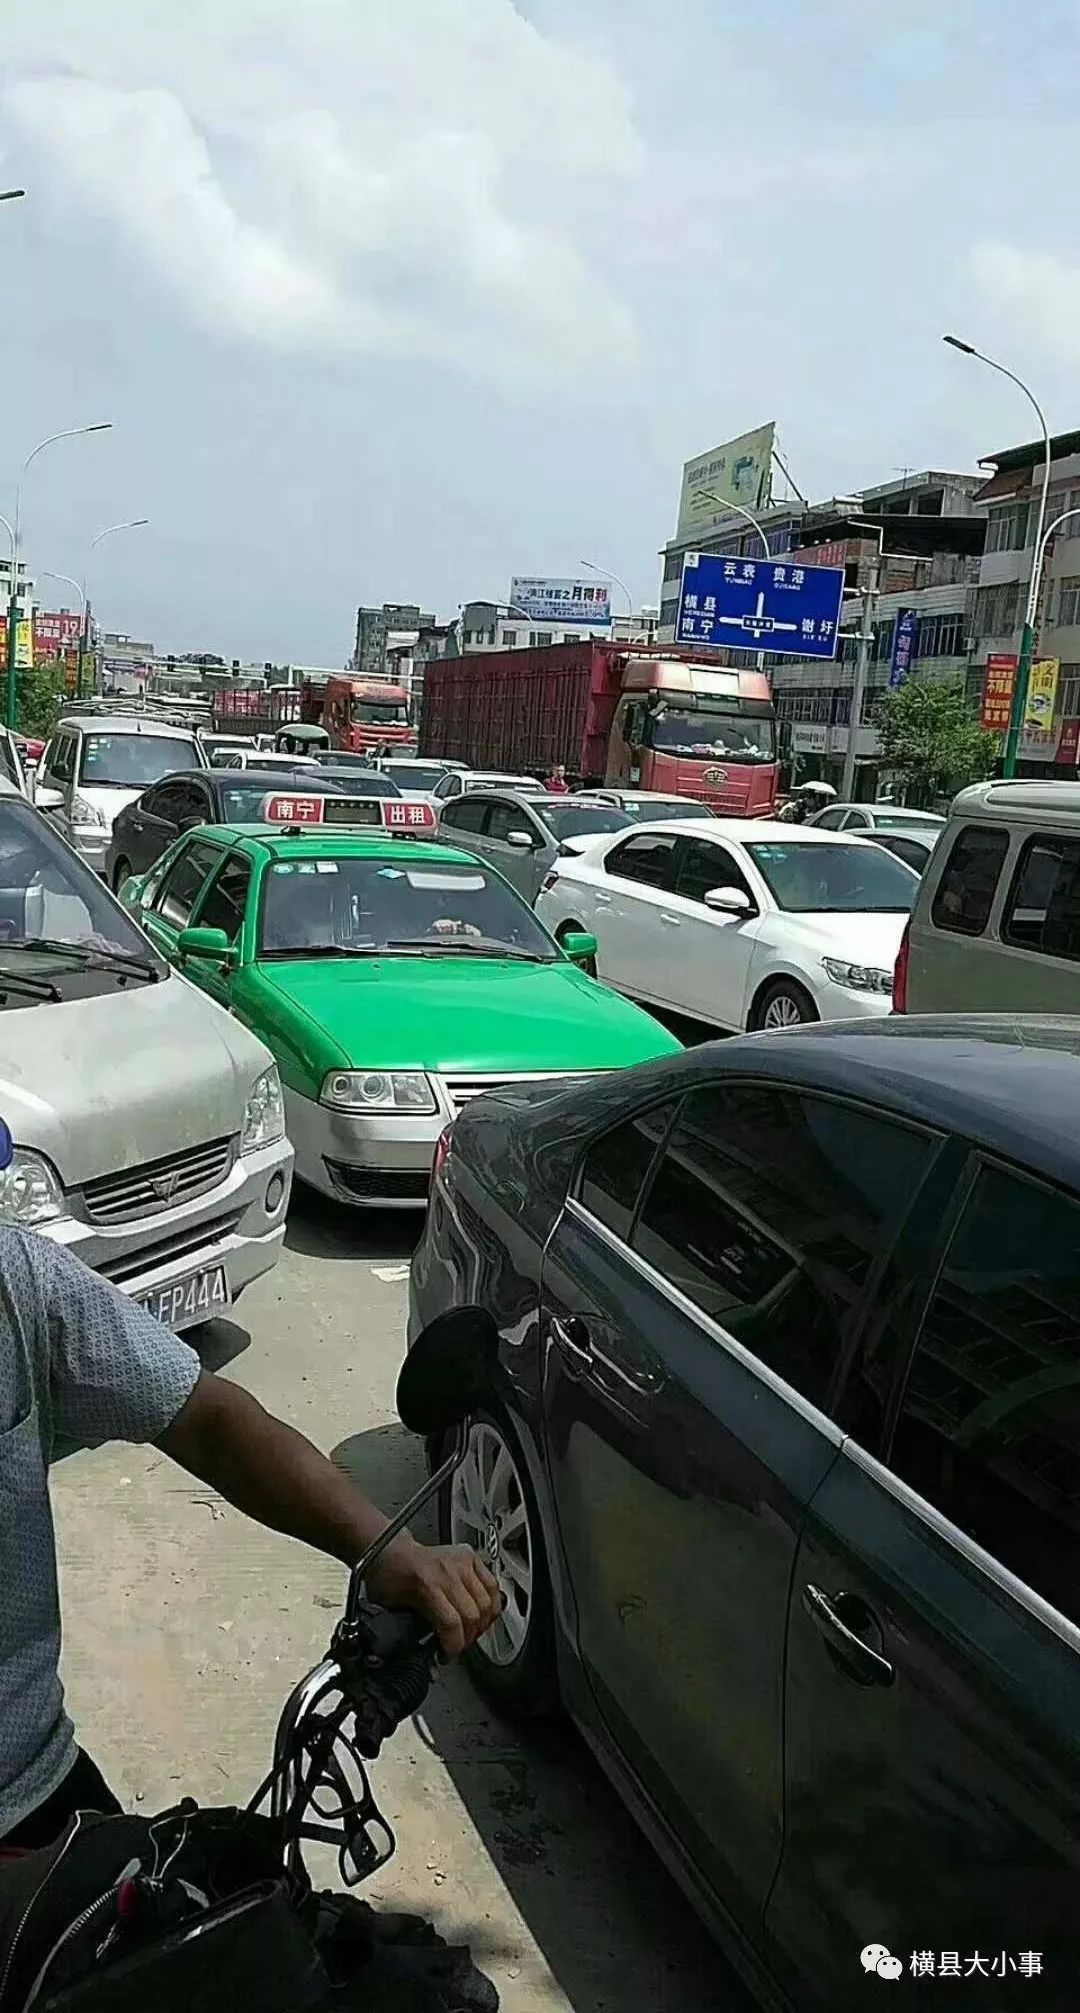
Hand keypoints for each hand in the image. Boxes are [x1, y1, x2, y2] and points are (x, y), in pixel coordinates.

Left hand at [365, 1534, 500, 1657]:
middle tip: (457, 1646)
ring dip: (481, 1624)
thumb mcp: (394, 1610)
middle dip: (467, 1639)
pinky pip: (492, 1585)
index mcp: (426, 1583)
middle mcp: (448, 1570)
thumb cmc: (388, 1578)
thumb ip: (413, 1634)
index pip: (452, 1623)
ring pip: (487, 1602)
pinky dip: (491, 1604)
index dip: (453, 1646)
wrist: (388, 1550)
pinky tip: (482, 1614)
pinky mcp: (470, 1557)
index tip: (447, 1655)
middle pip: (473, 1615)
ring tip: (469, 1632)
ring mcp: (461, 1561)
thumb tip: (429, 1658)